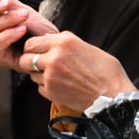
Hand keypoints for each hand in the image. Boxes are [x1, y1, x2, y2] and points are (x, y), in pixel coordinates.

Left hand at [19, 32, 135, 112]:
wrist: (112, 96)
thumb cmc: (106, 72)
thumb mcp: (86, 47)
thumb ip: (65, 44)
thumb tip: (50, 43)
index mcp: (64, 42)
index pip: (32, 42)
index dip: (33, 47)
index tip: (37, 51)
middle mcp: (54, 57)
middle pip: (26, 58)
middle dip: (31, 61)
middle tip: (40, 64)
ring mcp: (50, 76)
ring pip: (31, 74)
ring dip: (39, 75)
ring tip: (56, 76)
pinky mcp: (50, 92)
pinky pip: (39, 87)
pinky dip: (46, 87)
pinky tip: (60, 86)